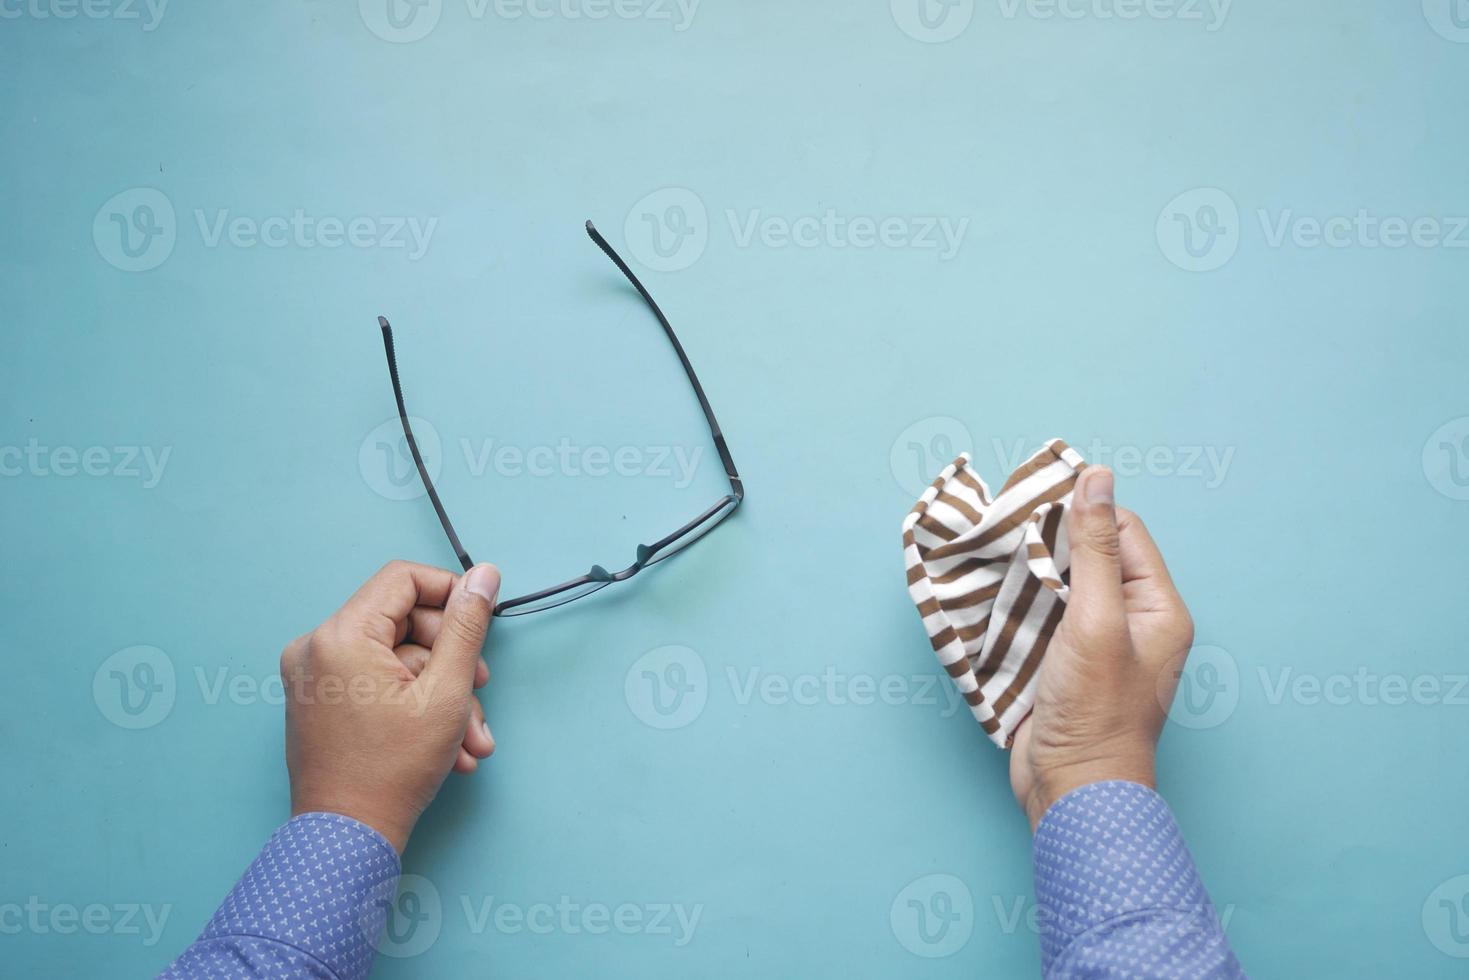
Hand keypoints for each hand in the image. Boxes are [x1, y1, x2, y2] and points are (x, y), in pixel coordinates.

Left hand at [280, 560, 501, 851]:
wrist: (346, 840)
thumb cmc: (392, 772)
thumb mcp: (446, 692)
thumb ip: (466, 627)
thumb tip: (484, 576)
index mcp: (339, 636)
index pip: (403, 580)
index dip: (449, 593)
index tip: (478, 620)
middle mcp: (315, 647)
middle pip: (402, 620)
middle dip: (450, 657)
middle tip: (480, 689)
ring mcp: (312, 675)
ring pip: (395, 657)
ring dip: (439, 690)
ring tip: (470, 737)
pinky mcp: (318, 699)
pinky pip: (375, 680)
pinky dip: (412, 702)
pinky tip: (446, 742)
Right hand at [1009, 468, 1194, 830]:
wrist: (1072, 790)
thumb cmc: (1096, 712)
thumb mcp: (1095, 620)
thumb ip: (1094, 548)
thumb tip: (1096, 476)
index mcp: (1158, 607)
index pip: (1123, 532)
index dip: (1082, 513)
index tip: (1034, 502)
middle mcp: (1132, 620)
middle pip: (1090, 555)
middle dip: (1048, 541)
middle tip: (1006, 526)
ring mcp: (1095, 644)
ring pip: (1060, 584)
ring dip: (1028, 571)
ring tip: (992, 556)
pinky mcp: (1062, 663)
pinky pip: (1042, 616)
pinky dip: (1017, 602)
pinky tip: (990, 594)